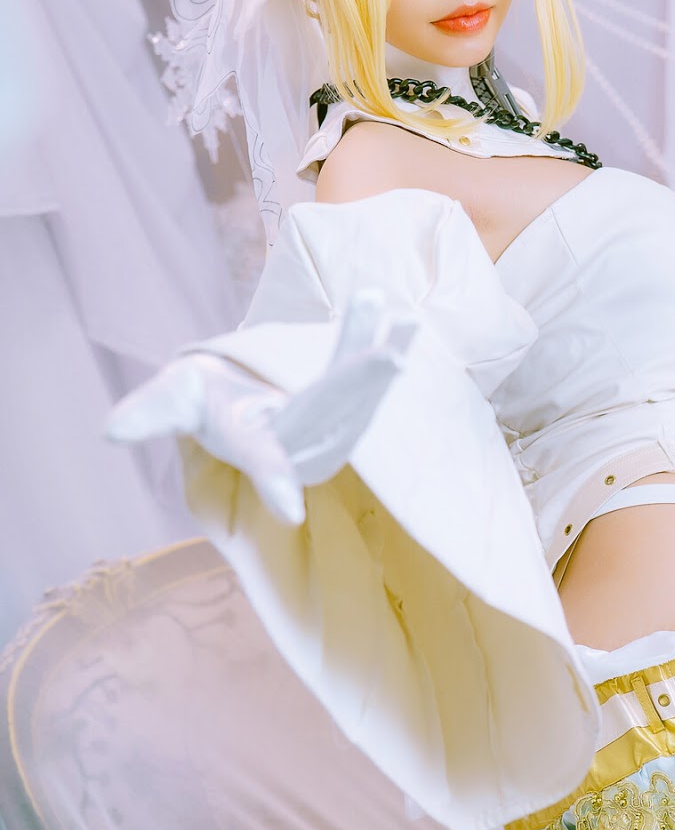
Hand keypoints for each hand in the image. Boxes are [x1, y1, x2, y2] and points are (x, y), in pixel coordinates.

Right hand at [107, 290, 415, 524]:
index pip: (262, 466)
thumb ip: (150, 415)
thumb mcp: (172, 399)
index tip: (290, 512)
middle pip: (328, 415)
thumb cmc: (200, 399)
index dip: (273, 485)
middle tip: (390, 357)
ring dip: (382, 353)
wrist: (237, 394)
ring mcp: (329, 426)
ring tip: (408, 318)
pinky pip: (365, 372)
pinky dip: (381, 340)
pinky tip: (404, 316)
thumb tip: (111, 432)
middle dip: (357, 385)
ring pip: (358, 392)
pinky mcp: (349, 404)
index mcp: (252, 448)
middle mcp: (297, 444)